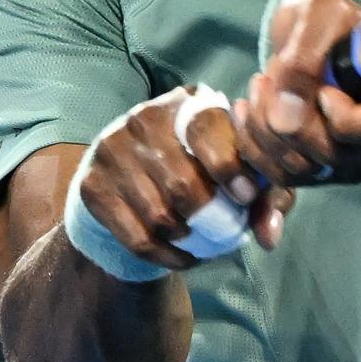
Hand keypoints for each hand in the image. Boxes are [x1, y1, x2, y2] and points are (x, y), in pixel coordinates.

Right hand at [74, 86, 295, 271]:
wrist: (134, 185)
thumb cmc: (201, 173)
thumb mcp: (239, 175)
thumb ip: (264, 197)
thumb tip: (268, 235)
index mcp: (187, 104)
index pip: (206, 126)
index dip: (230, 165)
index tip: (245, 197)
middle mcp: (144, 118)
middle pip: (183, 180)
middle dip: (211, 216)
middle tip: (225, 230)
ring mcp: (112, 149)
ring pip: (160, 214)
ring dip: (189, 239)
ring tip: (203, 242)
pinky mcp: (92, 185)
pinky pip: (136, 236)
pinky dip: (166, 256)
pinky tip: (183, 257)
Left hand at [240, 0, 360, 187]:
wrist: (313, 30)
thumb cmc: (330, 16)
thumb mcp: (319, 19)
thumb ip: (304, 61)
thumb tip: (286, 118)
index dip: (347, 119)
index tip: (323, 89)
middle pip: (337, 155)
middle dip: (289, 120)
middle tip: (268, 77)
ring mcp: (353, 159)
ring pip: (303, 168)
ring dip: (265, 130)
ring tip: (258, 85)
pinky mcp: (320, 168)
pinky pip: (282, 174)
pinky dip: (254, 144)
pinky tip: (246, 109)